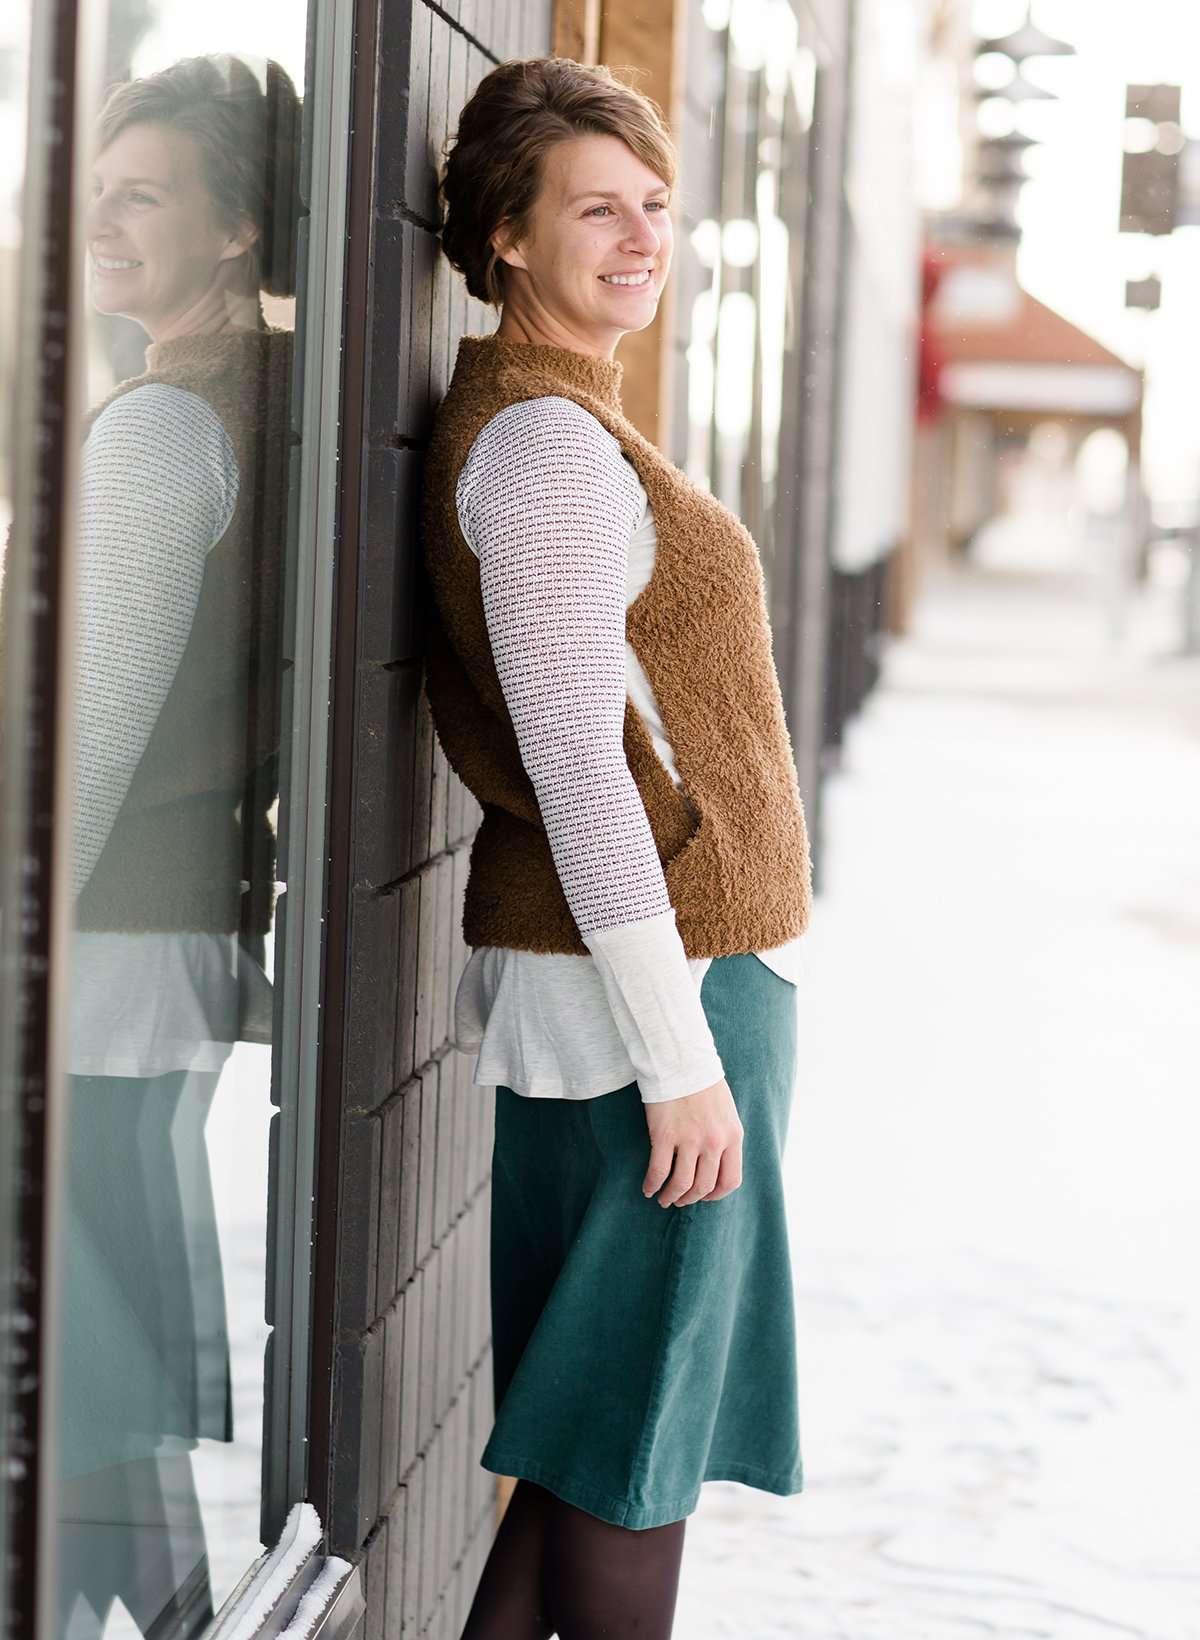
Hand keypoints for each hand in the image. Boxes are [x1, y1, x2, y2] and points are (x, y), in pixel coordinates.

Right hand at [642, 1077, 743, 1206]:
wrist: (680, 1060)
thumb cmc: (702, 1082)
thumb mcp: (725, 1112)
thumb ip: (723, 1137)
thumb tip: (715, 1163)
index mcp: (732, 1136)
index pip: (730, 1180)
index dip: (716, 1195)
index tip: (705, 1196)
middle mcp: (714, 1142)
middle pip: (704, 1186)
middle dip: (691, 1198)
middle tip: (680, 1200)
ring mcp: (689, 1140)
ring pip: (682, 1183)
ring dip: (672, 1196)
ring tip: (664, 1199)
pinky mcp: (664, 1135)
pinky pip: (658, 1171)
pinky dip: (652, 1184)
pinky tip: (648, 1189)